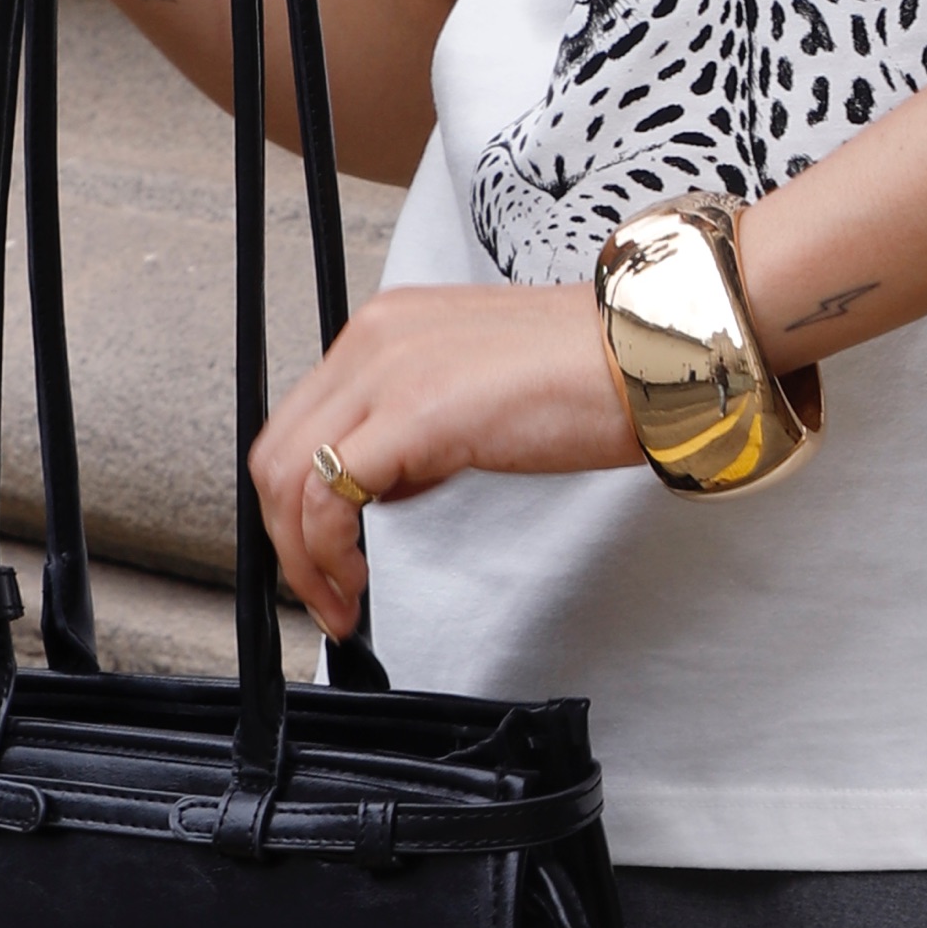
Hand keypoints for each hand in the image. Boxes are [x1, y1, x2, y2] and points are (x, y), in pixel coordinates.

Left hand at [254, 286, 632, 633]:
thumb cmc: (589, 376)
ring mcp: (388, 370)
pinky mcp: (413, 412)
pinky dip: (325, 553)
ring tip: (338, 599)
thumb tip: (386, 482)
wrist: (649, 356)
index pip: (303, 420)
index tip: (321, 553)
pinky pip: (328, 495)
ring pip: (286, 474)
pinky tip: (356, 581)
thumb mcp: (475, 390)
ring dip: (302, 554)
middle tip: (322, 591)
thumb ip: (418, 425)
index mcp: (388, 328)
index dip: (297, 501)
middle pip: (277, 449)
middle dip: (286, 536)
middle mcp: (375, 338)